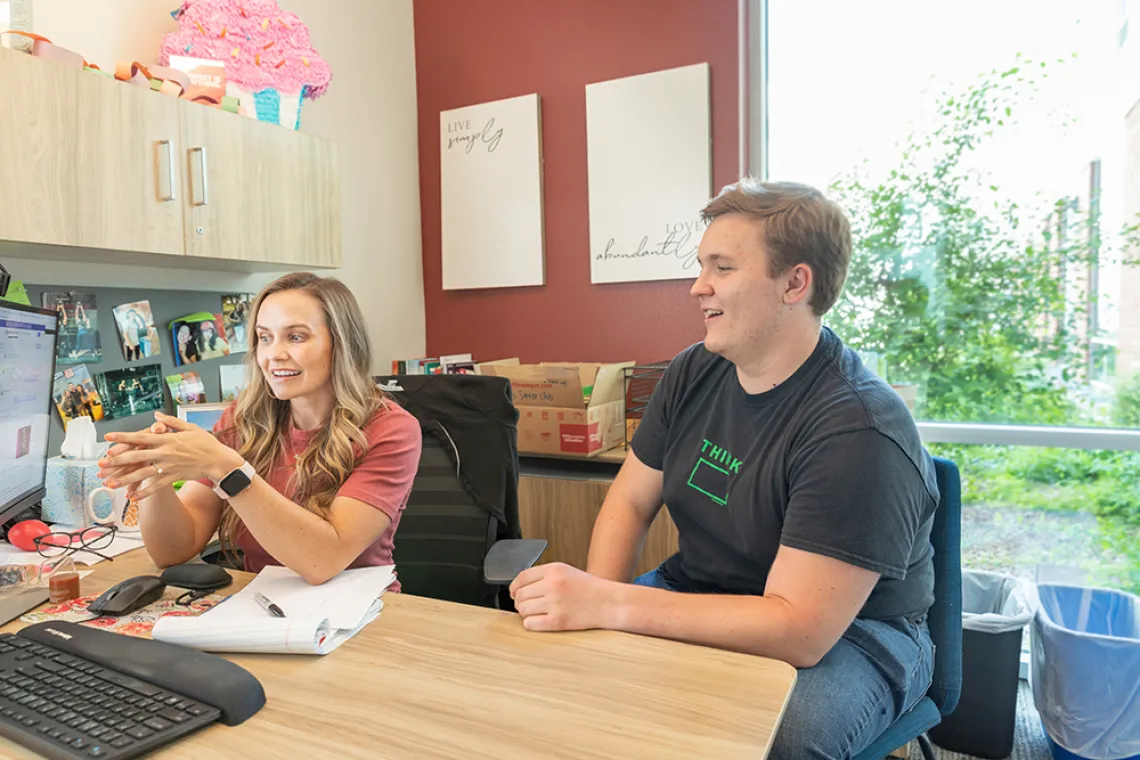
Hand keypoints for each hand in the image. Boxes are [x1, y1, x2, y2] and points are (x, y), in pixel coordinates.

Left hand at [99, 412, 241, 499]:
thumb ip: (171, 422)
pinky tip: (132, 497)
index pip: (141, 437)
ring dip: (125, 479)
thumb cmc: (205, 442)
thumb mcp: (190, 427)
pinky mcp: (174, 477)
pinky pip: (156, 485)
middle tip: (101, 464)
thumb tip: (156, 416)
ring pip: (143, 473)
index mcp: (167, 439)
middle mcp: (165, 453)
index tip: (108, 438)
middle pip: (137, 456)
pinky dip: (144, 492)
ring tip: (109, 484)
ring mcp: (169, 466)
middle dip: (117, 460)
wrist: (219, 460)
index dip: (123, 437)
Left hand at [508, 563, 622, 631]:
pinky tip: (539, 621)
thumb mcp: (566, 571)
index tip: (513, 593)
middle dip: (520, 601)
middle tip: (527, 604)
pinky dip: (531, 623)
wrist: (608, 603)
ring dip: (525, 613)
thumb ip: (544, 575)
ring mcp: (554, 603)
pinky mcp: (557, 621)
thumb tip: (521, 586)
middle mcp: (552, 585)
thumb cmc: (589, 588)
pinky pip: (530, 624)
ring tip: (536, 612)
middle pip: (520, 595)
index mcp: (554, 570)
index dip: (514, 587)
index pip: (521, 577)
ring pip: (523, 610)